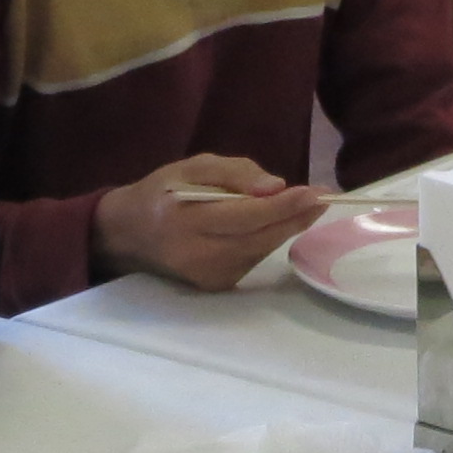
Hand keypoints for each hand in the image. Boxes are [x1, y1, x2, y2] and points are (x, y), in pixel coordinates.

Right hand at [92, 153, 330, 290]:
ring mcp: (206, 276)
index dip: (283, 206)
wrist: (129, 235)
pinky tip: (271, 223)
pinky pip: (252, 259)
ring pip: (260, 250)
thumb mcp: (191, 167)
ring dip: (285, 228)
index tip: (316, 192)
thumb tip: (274, 187)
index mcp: (184, 221)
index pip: (244, 216)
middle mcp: (196, 255)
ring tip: (304, 205)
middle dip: (295, 217)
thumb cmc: (162, 192)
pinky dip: (266, 240)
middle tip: (324, 197)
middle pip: (260, 238)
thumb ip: (233, 173)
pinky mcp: (215, 286)